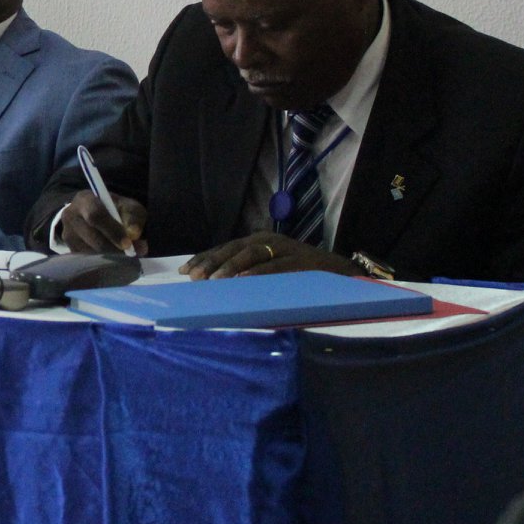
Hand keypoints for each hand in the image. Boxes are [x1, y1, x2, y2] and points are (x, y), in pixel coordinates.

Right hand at [60, 191, 147, 255]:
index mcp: (85, 199)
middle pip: (92, 237)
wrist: (92, 213)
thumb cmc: (113, 209)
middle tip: (131, 253)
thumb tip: (133, 234)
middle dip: (114, 247)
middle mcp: (70, 215)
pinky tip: (112, 256)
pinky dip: (102, 260)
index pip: (95, 215)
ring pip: (90, 251)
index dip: (113, 230)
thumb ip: (133, 217)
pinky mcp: (69, 248)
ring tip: (125, 254)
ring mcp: (67, 233)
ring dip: (110, 256)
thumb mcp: (127, 206)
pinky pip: (87, 259)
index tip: (128, 244)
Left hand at [180, 231, 362, 279]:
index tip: (185, 271)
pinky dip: (258, 273)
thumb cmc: (297, 273)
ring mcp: (284, 249)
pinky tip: (243, 280)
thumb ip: (244, 271)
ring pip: (251, 255)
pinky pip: (275, 267)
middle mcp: (268, 240)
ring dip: (231, 267)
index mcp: (258, 241)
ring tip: (214, 281)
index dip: (204, 258)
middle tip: (194, 277)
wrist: (338, 272)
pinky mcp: (299, 261)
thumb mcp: (267, 268)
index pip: (225, 248)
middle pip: (233, 249)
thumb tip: (213, 283)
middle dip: (212, 262)